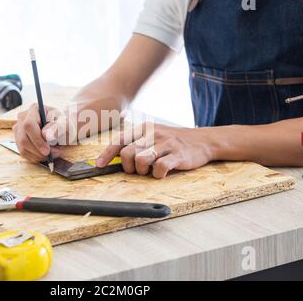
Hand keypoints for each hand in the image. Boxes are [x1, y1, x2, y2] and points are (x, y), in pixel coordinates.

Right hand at [13, 104, 74, 162]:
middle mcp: (23, 117)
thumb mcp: (66, 124)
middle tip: (52, 156)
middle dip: (38, 150)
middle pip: (23, 139)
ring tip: (51, 155)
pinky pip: (23, 152)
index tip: (47, 151)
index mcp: (34, 109)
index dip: (37, 140)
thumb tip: (46, 135)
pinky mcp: (19, 139)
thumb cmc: (65, 124)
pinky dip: (35, 157)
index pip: (29, 125)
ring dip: (37, 155)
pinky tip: (45, 155)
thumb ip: (58, 128)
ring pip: (22, 147)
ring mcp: (19, 129)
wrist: (62, 128)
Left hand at [96, 124, 217, 178]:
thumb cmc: (172, 141)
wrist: (203, 140)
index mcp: (144, 128)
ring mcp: (166, 144)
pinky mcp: (178, 155)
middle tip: (136, 170)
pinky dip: (157, 175)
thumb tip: (114, 157)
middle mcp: (153, 133)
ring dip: (141, 171)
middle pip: (127, 153)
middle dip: (127, 167)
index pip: (119, 140)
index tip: (99, 165)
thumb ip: (135, 143)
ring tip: (149, 171)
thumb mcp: (153, 135)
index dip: (107, 153)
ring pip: (141, 160)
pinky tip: (161, 173)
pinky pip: (160, 167)